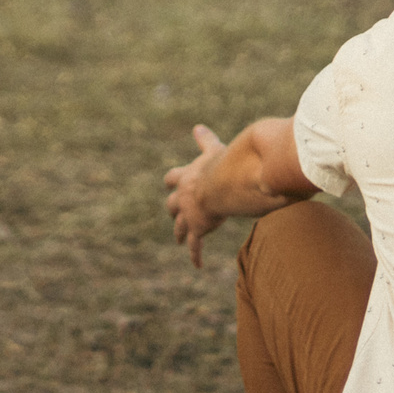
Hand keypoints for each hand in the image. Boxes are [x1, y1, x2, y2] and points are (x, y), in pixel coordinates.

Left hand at [163, 124, 226, 268]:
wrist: (223, 184)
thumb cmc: (222, 165)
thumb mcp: (213, 150)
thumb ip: (205, 141)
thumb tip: (198, 127)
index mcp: (186, 176)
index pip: (173, 178)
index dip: (172, 181)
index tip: (170, 183)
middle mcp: (183, 196)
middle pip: (171, 205)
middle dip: (172, 209)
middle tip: (173, 214)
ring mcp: (189, 214)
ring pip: (178, 226)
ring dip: (178, 232)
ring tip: (178, 239)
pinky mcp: (197, 229)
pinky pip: (195, 245)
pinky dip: (195, 255)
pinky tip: (196, 265)